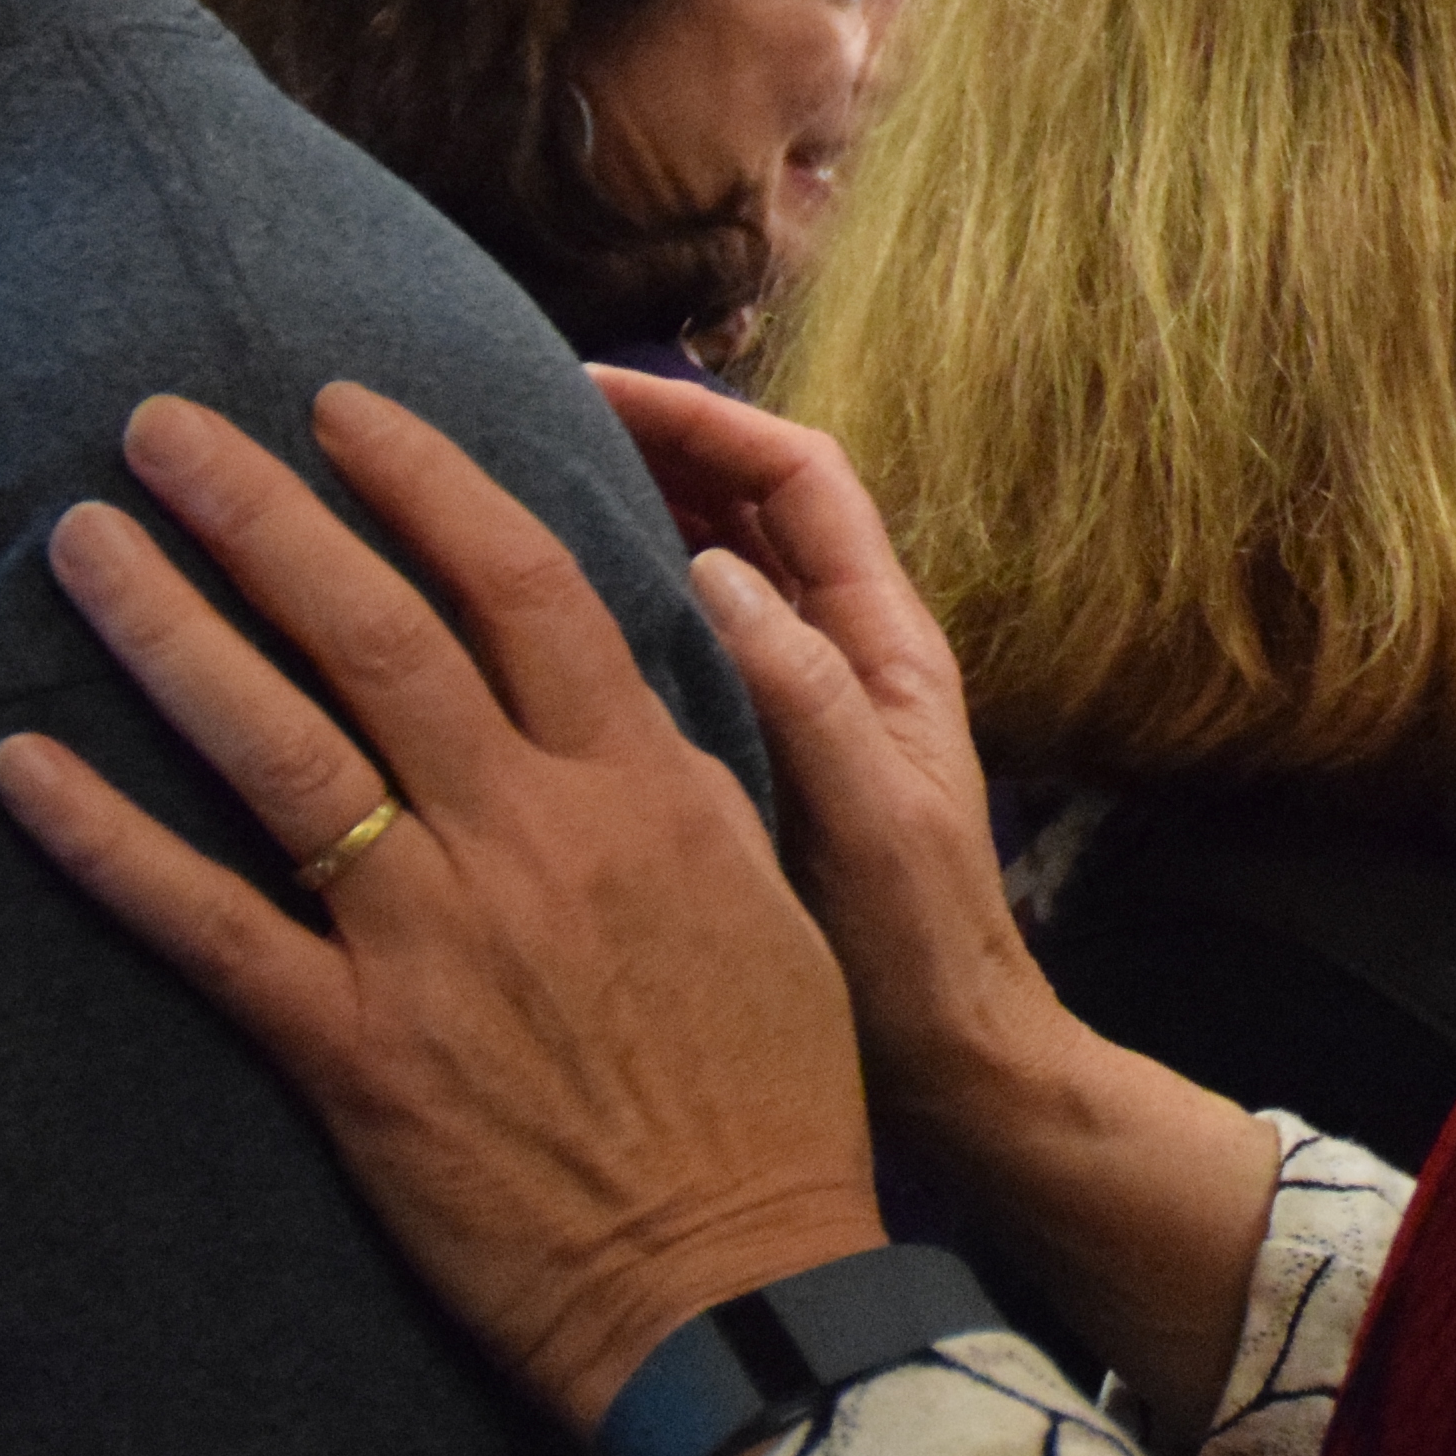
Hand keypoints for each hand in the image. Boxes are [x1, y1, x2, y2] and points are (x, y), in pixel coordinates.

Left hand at [0, 386, 888, 1436]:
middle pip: (376, 629)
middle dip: (259, 509)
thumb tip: (619, 667)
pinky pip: (206, 929)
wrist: (740, 1281)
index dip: (424, 478)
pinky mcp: (355, 1054)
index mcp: (640, 786)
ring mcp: (434, 942)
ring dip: (167, 629)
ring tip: (77, 538)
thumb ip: (680, 771)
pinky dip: (105, 842)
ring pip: (279, 747)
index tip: (343, 405)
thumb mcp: (760, 892)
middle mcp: (529, 837)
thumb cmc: (770, 1094)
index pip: (522, 579)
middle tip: (155, 419)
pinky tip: (15, 767)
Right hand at [590, 369, 1030, 1125]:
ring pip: (707, 572)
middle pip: (744, 506)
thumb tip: (713, 565)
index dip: (706, 418)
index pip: (798, 477)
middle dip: (651, 447)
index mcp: (885, 644)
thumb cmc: (922, 953)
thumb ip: (804, 691)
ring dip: (627, 520)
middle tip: (521, 418)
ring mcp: (797, 707)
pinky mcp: (751, 765)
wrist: (950, 1070)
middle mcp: (842, 655)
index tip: (595, 386)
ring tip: (506, 490)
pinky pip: (681, 655)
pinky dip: (615, 616)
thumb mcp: (868, 815)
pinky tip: (523, 625)